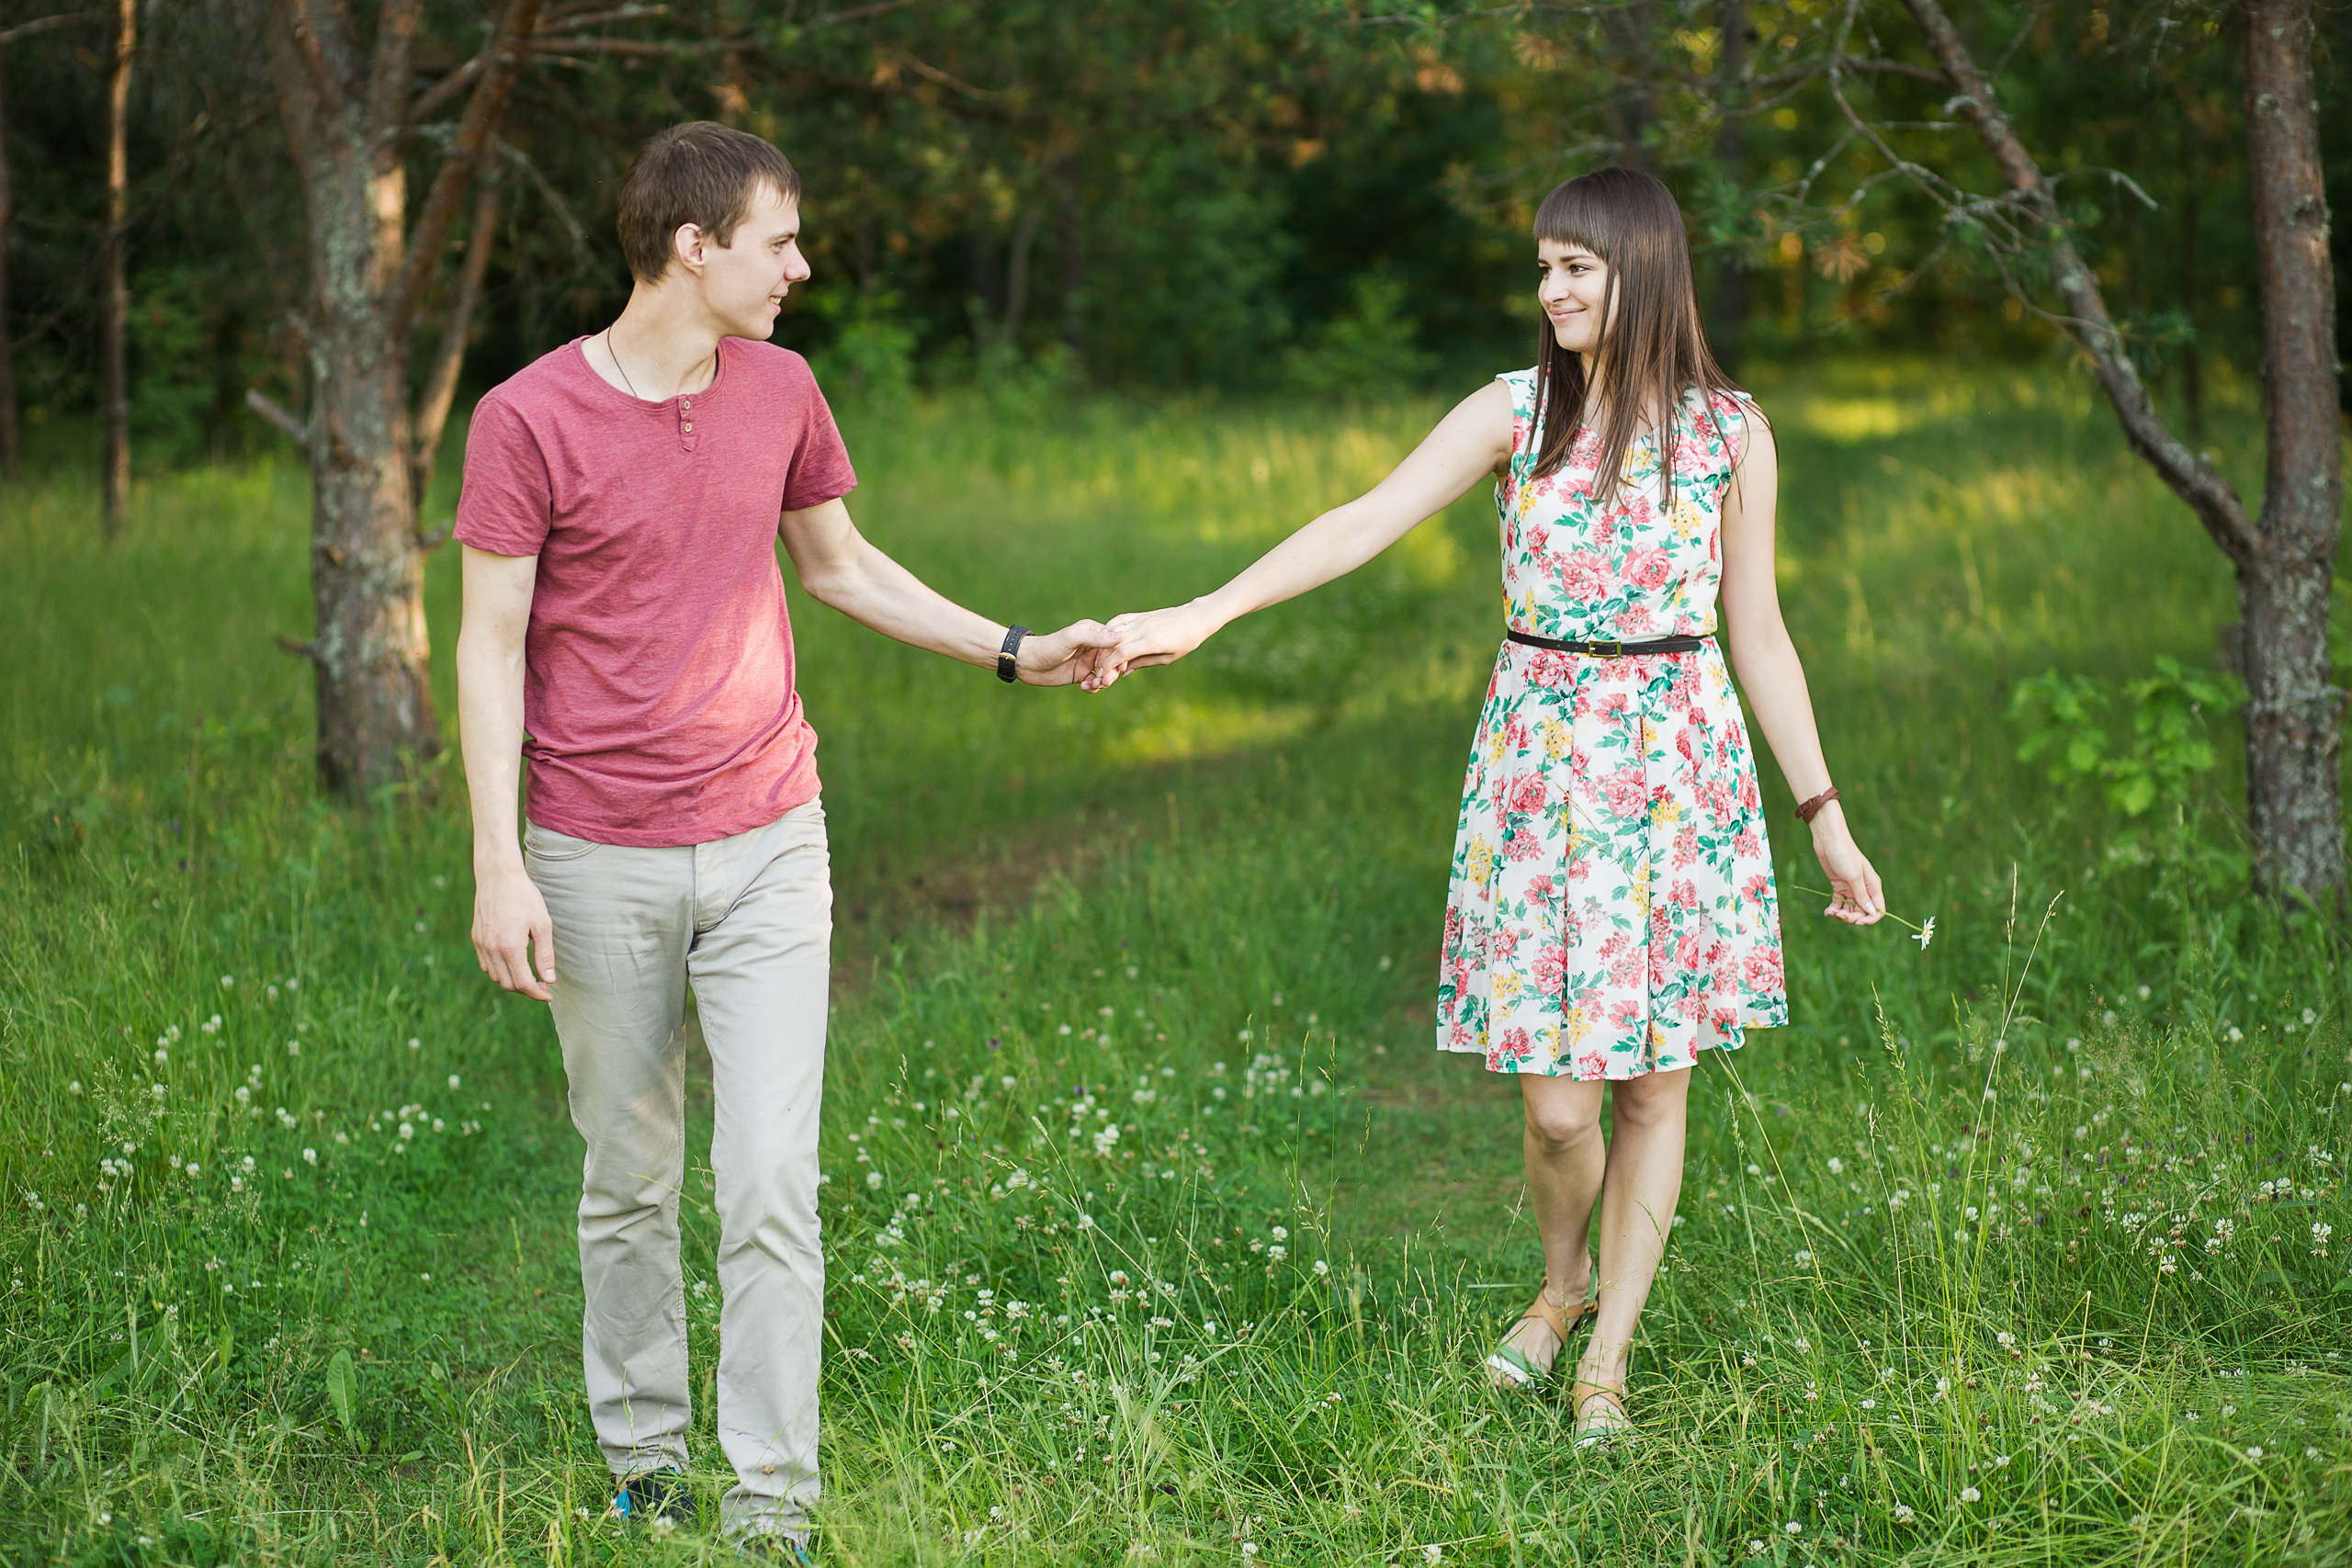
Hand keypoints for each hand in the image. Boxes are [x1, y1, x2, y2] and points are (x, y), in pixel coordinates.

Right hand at [472, 862, 556, 999]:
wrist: (498, 876)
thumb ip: (545, 955)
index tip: (548, 994)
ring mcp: (481, 944)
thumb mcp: (542, 925)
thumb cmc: (524, 897)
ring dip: (512, 980)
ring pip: (495, 976)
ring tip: (530, 974)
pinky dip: (499, 970)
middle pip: (508, 984)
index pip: (522, 982)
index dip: (537, 993)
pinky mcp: (476, 938)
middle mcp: (491, 949)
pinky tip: (513, 963)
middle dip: (526, 989)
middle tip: (542, 985)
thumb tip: (549, 980)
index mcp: (509, 947)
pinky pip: (486, 965)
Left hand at [1015, 619, 1119, 686]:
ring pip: (1105, 673)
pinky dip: (1093, 687)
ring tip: (1093, 684)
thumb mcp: (1072, 639)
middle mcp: (1093, 646)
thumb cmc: (1048, 646)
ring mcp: (1087, 661)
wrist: (1027, 663)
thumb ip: (1096, 637)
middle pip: (1112, 660)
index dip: (1119, 656)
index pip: (1115, 643)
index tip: (1118, 667)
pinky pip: (1095, 683)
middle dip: (1111, 672)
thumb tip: (1122, 636)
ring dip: (1103, 681)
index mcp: (1094, 632)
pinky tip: (1084, 687)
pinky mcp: (1080, 675)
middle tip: (1105, 681)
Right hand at [1088, 602, 1220, 690]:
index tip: (1103, 675)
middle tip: (1098, 670)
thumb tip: (1124, 672)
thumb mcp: (1168, 658)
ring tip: (1101, 657)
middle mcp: (1145, 629)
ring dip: (1104, 645)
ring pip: (1114, 632)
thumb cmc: (1186, 641)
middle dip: (1103, 658)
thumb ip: (1144, 663)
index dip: (1109, 665)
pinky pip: (1120, 620)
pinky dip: (1109, 629)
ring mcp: (1142, 619)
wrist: (1195, 618)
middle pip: (1115, 643)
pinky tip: (1105, 639)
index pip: (1122, 653)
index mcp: (1153, 642)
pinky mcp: (1141, 614)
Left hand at [1809, 805, 1884, 924]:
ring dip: (1842, 915)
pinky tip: (1828, 912)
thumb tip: (1870, 912)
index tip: (1858, 922)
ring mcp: (1851, 889)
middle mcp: (1863, 889)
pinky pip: (1839, 904)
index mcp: (1873, 886)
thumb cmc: (1844, 854)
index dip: (1870, 919)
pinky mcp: (1839, 887)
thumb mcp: (1854, 876)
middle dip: (1852, 917)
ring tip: (1831, 913)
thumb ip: (1861, 895)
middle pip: (1862, 912)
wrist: (1828, 840)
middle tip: (1839, 915)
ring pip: (1850, 909)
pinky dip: (1834, 909)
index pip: (1878, 909)